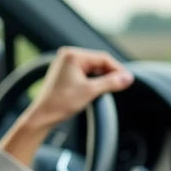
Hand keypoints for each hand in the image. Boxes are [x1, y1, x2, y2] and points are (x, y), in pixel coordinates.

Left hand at [0, 47, 133, 165]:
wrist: (42, 115)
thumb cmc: (61, 102)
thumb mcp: (90, 91)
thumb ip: (111, 83)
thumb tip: (129, 78)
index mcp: (73, 55)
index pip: (102, 58)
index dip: (117, 69)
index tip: (127, 80)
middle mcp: (68, 56)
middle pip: (98, 62)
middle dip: (110, 73)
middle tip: (121, 85)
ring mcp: (65, 64)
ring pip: (92, 68)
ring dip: (102, 77)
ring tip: (111, 89)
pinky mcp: (65, 73)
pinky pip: (84, 73)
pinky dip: (93, 80)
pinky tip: (99, 89)